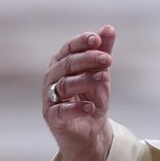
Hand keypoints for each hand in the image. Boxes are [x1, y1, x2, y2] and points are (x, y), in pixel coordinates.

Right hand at [43, 25, 115, 160]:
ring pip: (64, 85)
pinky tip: (91, 107)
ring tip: (104, 78)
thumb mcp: (100, 74)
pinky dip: (76, 108)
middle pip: (67, 64)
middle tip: (108, 59)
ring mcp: (50, 98)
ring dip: (85, 80)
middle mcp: (52, 79)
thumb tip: (109, 28)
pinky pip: (60, 110)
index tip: (97, 39)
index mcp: (61, 65)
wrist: (91, 132)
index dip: (81, 42)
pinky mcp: (52, 118)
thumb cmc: (91, 99)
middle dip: (88, 59)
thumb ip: (102, 52)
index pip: (68, 48)